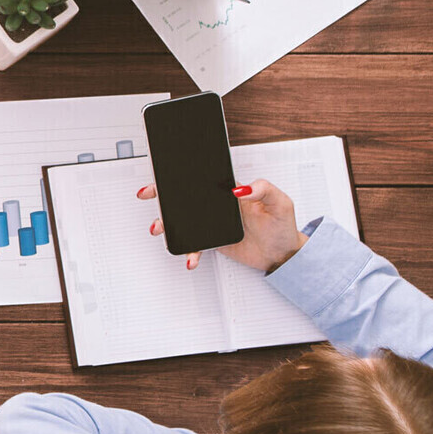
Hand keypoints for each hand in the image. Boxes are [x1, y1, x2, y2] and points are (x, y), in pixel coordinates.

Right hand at [144, 179, 306, 272]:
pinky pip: (195, 245)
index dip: (182, 176)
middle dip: (163, 196)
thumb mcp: (280, 202)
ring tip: (161, 230)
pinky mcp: (213, 241)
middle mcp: (218, 206)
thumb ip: (262, 190)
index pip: (202, 180)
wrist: (283, 255)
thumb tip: (240, 189)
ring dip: (168, 225)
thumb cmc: (283, 226)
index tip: (165, 175)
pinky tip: (190, 258)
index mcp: (230, 192)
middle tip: (149, 195)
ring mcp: (213, 224)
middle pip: (184, 198)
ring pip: (183, 222)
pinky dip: (190, 252)